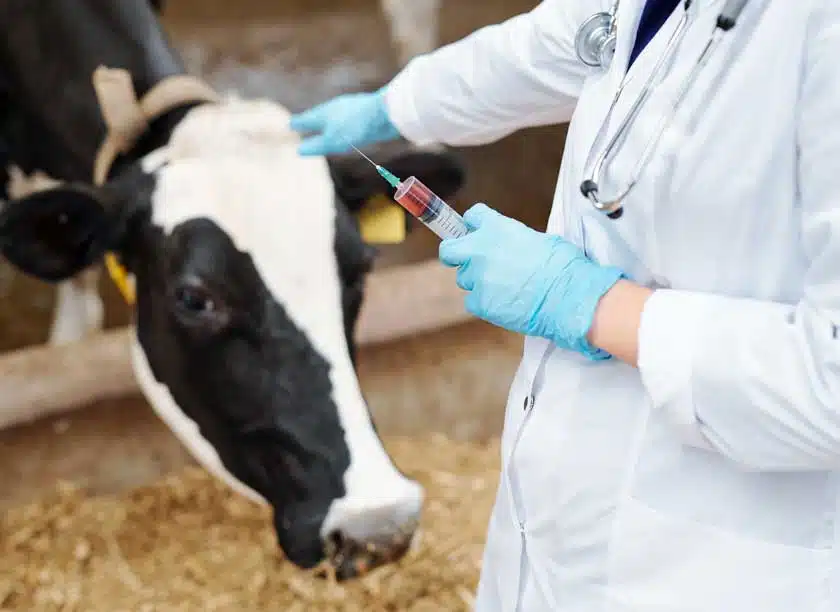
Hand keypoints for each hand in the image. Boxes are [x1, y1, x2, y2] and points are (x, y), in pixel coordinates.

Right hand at [288, 89, 401, 155]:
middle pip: (320, 115)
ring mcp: (351, 108)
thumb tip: (299, 151)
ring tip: (325, 125)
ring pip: (335, 115)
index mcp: (324, 113)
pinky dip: (342, 123)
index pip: (306, 119)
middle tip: (303, 122)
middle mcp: (335, 108)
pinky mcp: (365, 113)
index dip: (298, 123)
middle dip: (312, 120)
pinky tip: (349, 126)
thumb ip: (316, 146)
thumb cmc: (356, 126)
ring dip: (328, 121)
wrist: (386, 112)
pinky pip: (348, 119)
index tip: (290, 124)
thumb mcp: (333, 141)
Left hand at [438, 204, 625, 358]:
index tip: (476, 232)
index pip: (472, 217)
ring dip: (479, 282)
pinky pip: (473, 302)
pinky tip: (506, 304)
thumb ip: (514, 240)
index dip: (474, 226)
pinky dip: (486, 304)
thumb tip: (511, 246)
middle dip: (455, 254)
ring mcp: (478, 278)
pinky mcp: (479, 302)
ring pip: (465, 279)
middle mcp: (481, 251)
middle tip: (467, 261)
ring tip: (505, 288)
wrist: (568, 298)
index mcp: (498, 229)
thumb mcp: (540, 240)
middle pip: (449, 250)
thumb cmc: (563, 268)